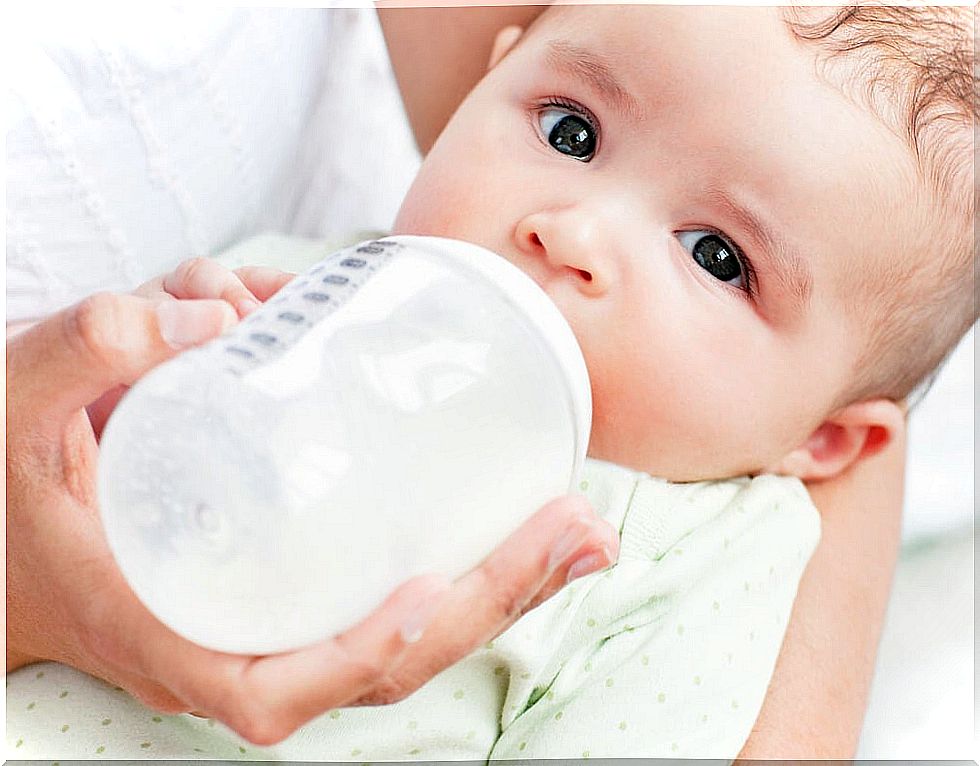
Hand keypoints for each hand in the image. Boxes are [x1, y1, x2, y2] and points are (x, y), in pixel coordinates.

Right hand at [7, 283, 618, 744]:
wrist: (1, 524)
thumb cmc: (6, 485)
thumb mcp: (20, 404)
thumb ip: (91, 346)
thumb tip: (215, 309)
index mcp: (172, 635)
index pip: (280, 691)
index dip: (366, 654)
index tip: (434, 591)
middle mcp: (237, 645)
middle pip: (383, 659)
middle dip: (489, 604)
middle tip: (577, 529)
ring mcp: (276, 621)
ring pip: (405, 634)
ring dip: (502, 589)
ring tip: (580, 530)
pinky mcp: (295, 583)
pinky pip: (392, 596)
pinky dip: (466, 568)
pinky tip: (516, 521)